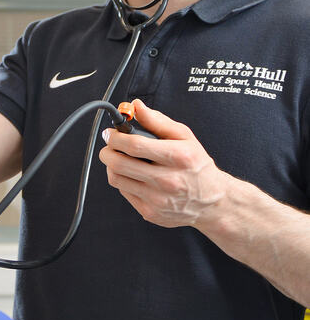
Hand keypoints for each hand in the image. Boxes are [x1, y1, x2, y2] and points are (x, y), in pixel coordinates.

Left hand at [99, 100, 227, 228]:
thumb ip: (158, 121)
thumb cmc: (197, 166)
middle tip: (109, 146)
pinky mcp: (150, 212)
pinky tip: (132, 175)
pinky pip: (123, 192)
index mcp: (179, 157)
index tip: (111, 133)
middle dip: (107, 151)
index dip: (116, 137)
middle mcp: (168, 180)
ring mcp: (158, 199)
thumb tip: (136, 106)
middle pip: (120, 163)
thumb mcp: (185, 138)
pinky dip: (122, 181)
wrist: (213, 201)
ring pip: (116, 178)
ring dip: (111, 166)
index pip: (135, 145)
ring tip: (120, 159)